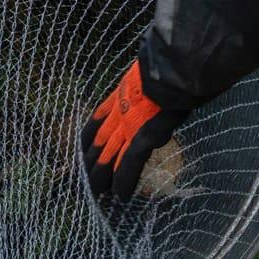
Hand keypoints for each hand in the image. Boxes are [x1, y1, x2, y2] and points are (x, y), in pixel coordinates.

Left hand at [81, 60, 187, 201]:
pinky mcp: (143, 135)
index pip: (98, 118)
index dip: (88, 135)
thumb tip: (166, 81)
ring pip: (109, 156)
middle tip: (82, 177)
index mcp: (122, 93)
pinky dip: (124, 180)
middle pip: (99, 141)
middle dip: (90, 160)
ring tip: (95, 193)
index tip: (82, 147)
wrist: (177, 65)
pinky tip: (120, 195)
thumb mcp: (155, 73)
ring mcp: (130, 124)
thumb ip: (152, 84)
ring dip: (101, 176)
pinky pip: (130, 164)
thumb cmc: (174, 63)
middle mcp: (121, 111)